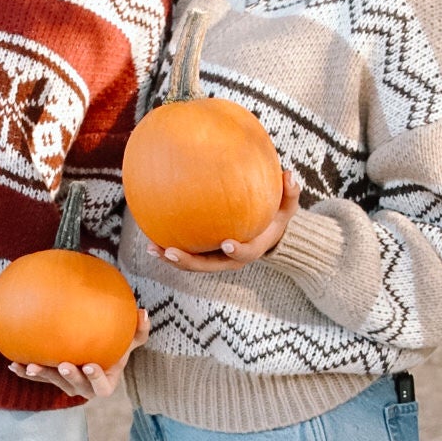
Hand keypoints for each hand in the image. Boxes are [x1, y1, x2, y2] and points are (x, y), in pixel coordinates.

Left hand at [7, 309, 150, 400]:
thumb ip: (138, 331)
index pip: (102, 385)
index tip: (90, 364)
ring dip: (42, 375)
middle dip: (69, 377)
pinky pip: (38, 377)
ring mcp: (67, 386)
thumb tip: (144, 311)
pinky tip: (12, 363)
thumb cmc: (116, 350)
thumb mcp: (129, 342)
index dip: (96, 378)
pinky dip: (25, 371)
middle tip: (62, 364)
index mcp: (105, 384)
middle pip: (76, 387)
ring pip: (54, 382)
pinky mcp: (52, 381)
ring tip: (30, 366)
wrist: (98, 358)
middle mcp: (85, 389)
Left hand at [160, 174, 300, 272]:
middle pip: (208, 266)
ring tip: (152, 247)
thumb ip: (290, 193)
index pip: (244, 254)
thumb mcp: (287, 207)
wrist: (267, 235)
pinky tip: (151, 237)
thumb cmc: (276, 217)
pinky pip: (187, 253)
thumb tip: (289, 174)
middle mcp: (231, 260)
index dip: (236, 251)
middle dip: (189, 261)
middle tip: (170, 251)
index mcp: (252, 249)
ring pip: (193, 264)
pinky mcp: (205, 255)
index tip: (227, 243)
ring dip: (172, 258)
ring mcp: (216, 260)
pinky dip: (169, 247)